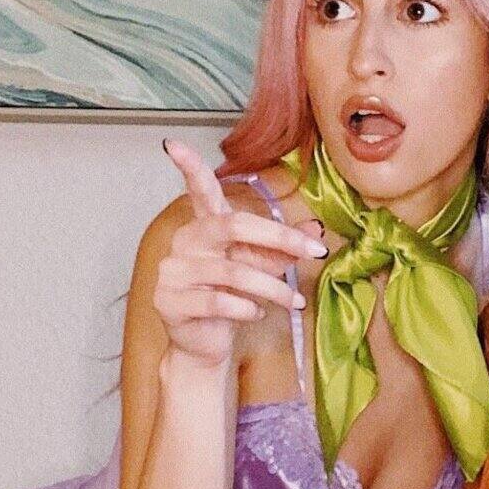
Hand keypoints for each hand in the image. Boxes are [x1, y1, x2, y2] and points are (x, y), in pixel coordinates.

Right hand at [155, 140, 327, 368]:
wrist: (205, 345)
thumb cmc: (233, 299)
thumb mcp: (263, 267)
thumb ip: (284, 247)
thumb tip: (317, 231)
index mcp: (205, 226)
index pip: (198, 190)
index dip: (188, 167)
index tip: (172, 143)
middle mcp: (185, 241)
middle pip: (233, 225)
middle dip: (280, 238)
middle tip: (314, 252)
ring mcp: (173, 271)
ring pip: (232, 271)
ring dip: (273, 288)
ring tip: (295, 301)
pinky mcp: (170, 301)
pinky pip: (218, 300)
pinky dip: (246, 308)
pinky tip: (256, 314)